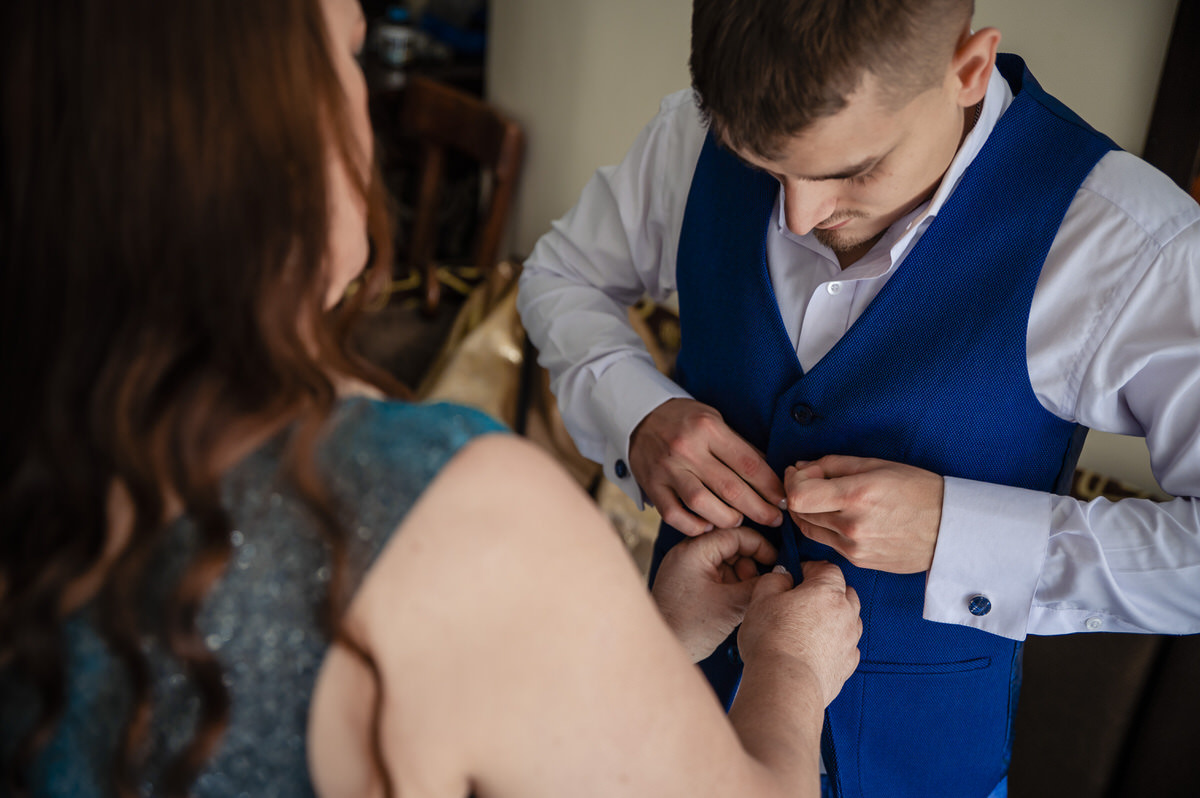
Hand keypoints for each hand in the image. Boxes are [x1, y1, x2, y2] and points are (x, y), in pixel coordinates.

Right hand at [629, 398, 784, 535]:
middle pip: (730, 488)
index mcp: (707, 428)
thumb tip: (771, 475)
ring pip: (702, 505)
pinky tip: (707, 526)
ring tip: (740, 521)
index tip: (784, 500)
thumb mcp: (714, 420)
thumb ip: (739, 447)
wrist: (639, 416)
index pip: (748, 463)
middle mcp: (687, 449)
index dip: (770, 486)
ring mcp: (667, 469)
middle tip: (774, 519)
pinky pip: (674, 515)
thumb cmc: (684, 419)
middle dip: (759, 509)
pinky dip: (693, 526)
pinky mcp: (651, 485)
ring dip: (727, 519)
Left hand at [651, 527, 777, 661]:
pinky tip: (735, 600)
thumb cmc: (689, 628)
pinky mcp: (684, 581)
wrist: (657, 648)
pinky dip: (728, 582)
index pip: (734, 534)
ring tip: (746, 595)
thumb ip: (757, 585)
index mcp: (694, 551)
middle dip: (749, 562)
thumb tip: (777, 574)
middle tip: (758, 583)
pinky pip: (712, 572)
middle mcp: (686, 553)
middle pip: (728, 545)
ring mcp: (683, 567)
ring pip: (722, 559)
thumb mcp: (732, 605)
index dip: (759, 546)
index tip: (775, 561)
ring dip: (740, 574)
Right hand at [738, 561, 861, 707]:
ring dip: (835, 616)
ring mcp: (850, 641)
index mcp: (827, 591)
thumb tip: (784, 577)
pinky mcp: (848, 666)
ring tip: (812, 623)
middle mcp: (846, 614)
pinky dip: (837, 642)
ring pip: (850, 619)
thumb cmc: (772, 639)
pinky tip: (818, 647)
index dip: (812, 568)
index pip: (828, 568)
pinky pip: (848, 646)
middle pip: (846, 592)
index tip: (798, 573)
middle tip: (804, 597)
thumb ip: (774, 580)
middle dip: (828, 590)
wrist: (785, 684)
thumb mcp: (762, 598)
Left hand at [785, 455, 943, 573]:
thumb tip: (802, 468)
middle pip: (799, 512)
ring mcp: (854, 548)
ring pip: (809, 529)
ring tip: (824, 497)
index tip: (801, 472)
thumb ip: (833, 465)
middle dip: (798, 493)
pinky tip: (840, 515)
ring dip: (808, 511)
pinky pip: (827, 542)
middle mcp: (851, 526)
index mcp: (857, 496)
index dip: (792, 481)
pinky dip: (824, 527)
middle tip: (809, 481)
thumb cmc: (918, 490)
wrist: (950, 530)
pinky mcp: (858, 561)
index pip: (799, 496)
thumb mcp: (877, 465)